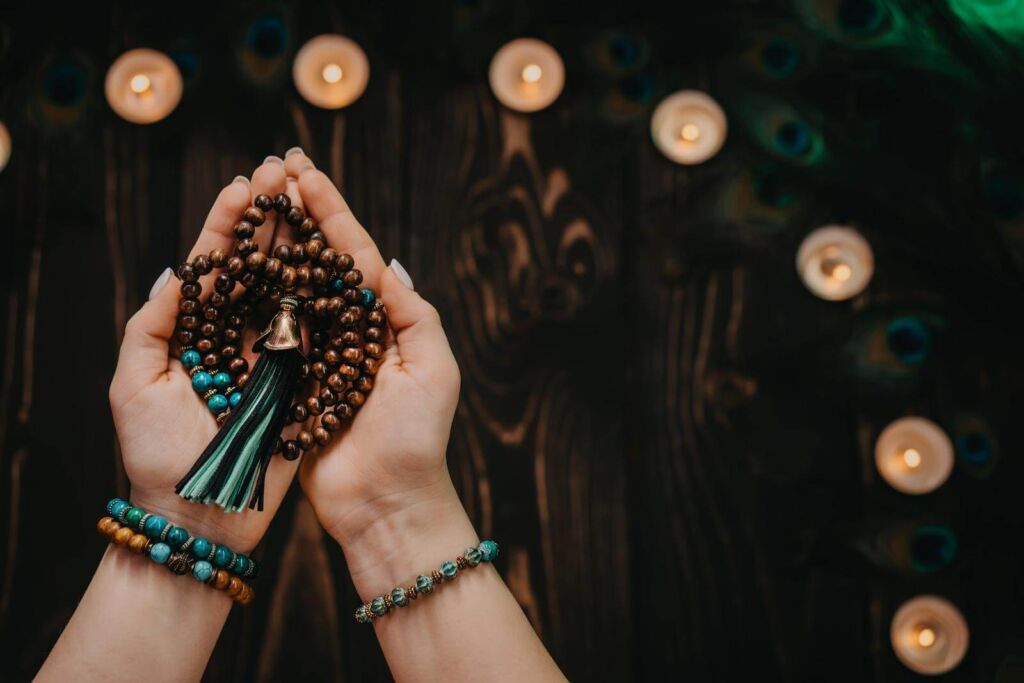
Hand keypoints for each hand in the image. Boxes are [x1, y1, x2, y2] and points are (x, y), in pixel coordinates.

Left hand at [109, 158, 300, 552]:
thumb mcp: (133, 387)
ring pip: (292, 291)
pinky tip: (340, 259)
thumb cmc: (156, 457)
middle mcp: (237, 338)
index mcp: (196, 333)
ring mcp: (274, 359)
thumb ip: (151, 327)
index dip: (229, 224)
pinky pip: (320, 335)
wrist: (200, 517)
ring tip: (316, 198)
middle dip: (273, 218)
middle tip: (288, 170)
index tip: (246, 184)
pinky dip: (329, 297)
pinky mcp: (305, 383)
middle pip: (259, 267)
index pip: (216, 266)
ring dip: (303, 244)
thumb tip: (179, 273)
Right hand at [277, 152, 465, 582]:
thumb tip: (385, 264)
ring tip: (249, 199)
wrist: (384, 505)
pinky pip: (265, 333)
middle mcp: (348, 332)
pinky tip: (232, 264)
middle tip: (271, 167)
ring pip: (287, 288)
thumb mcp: (433, 371)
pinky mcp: (286, 383)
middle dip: (297, 214)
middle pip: (317, 261)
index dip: (330, 211)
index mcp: (384, 322)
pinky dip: (250, 297)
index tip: (304, 170)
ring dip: (270, 243)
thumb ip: (414, 315)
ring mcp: (314, 355)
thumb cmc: (417, 442)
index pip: (353, 255)